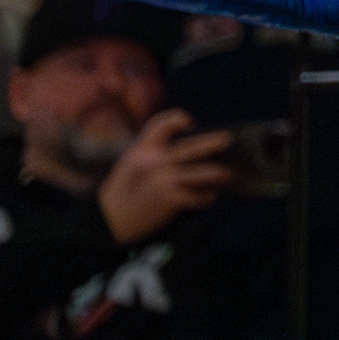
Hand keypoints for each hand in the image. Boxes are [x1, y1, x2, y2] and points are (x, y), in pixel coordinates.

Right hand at [94, 111, 234, 244]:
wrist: (110, 221)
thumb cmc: (122, 192)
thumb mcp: (130, 164)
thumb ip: (152, 152)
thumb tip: (184, 147)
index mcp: (141, 150)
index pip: (160, 124)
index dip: (176, 118)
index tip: (190, 123)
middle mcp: (154, 161)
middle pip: (191, 147)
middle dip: (213, 143)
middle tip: (227, 140)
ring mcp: (164, 179)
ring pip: (203, 173)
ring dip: (219, 174)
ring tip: (228, 174)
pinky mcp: (171, 198)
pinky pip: (198, 196)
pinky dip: (206, 197)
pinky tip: (209, 197)